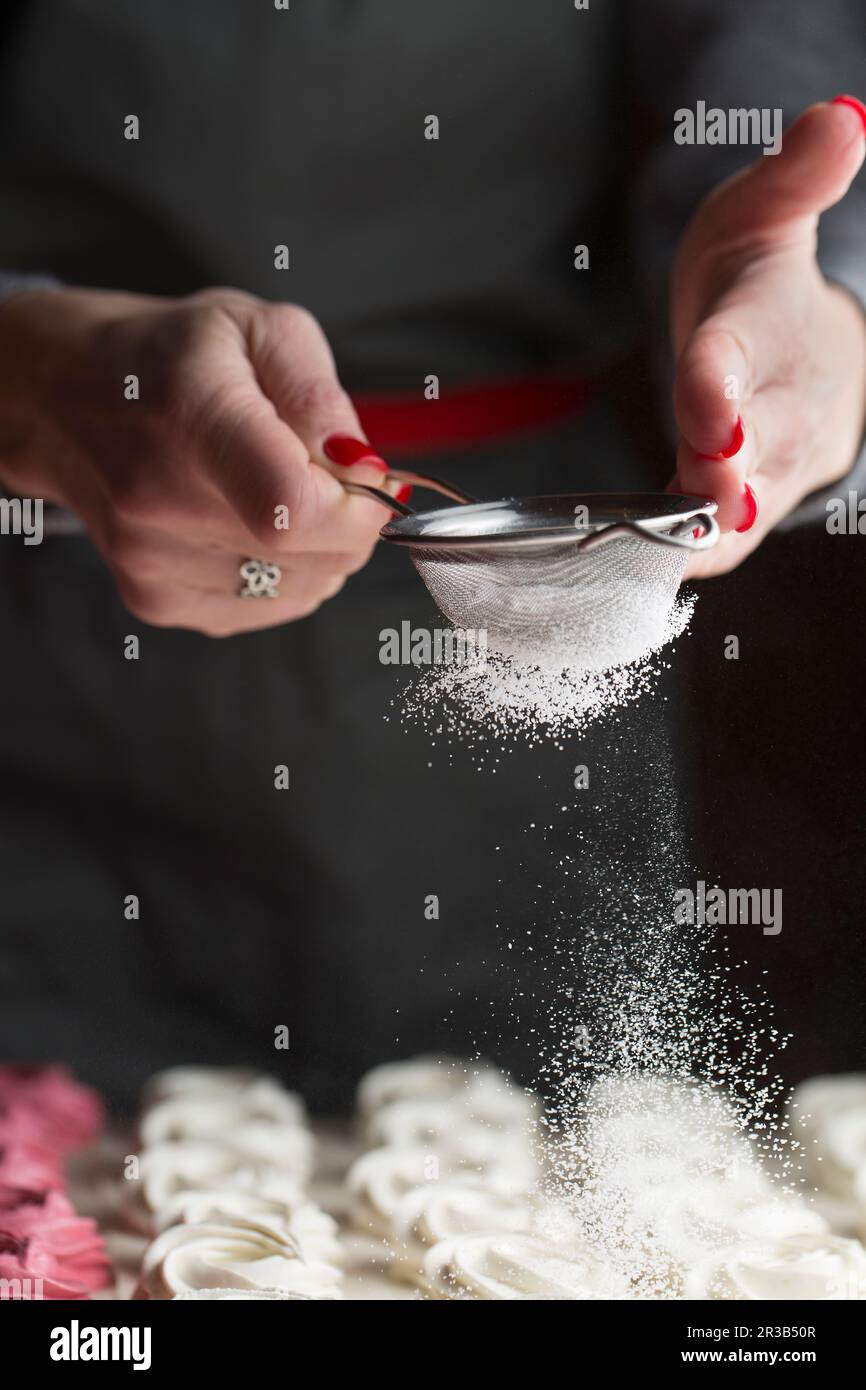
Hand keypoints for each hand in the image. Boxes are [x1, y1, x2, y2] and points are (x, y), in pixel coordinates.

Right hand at [0, 287, 399, 632]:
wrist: (60, 398)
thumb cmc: (164, 357)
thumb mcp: (257, 329)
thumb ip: (320, 397)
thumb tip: (364, 470)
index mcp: (193, 419)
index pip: (294, 508)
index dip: (357, 508)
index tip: (363, 479)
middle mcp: (162, 500)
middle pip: (315, 558)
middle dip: (349, 522)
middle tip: (319, 473)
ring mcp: (152, 560)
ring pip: (304, 590)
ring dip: (316, 548)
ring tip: (268, 490)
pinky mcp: (154, 599)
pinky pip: (268, 608)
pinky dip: (283, 574)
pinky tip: (246, 524)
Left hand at [670, 98, 865, 576]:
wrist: (797, 344)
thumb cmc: (757, 280)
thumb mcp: (763, 214)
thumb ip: (793, 178)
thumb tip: (839, 117)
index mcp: (768, 326)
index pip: (742, 352)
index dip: (722, 379)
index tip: (706, 401)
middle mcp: (786, 403)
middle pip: (755, 446)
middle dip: (723, 473)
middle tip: (694, 495)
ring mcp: (782, 459)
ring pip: (744, 508)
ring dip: (705, 532)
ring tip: (659, 556)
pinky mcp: (765, 499)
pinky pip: (726, 538)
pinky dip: (691, 555)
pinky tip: (643, 572)